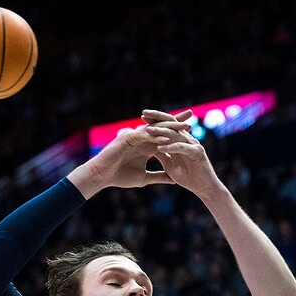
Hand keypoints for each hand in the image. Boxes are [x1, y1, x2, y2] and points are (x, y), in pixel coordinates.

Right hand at [69, 110, 192, 196]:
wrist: (102, 176)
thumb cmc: (120, 177)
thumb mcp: (145, 178)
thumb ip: (159, 177)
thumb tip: (174, 180)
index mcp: (147, 146)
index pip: (165, 136)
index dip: (177, 133)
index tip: (192, 131)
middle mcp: (142, 138)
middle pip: (162, 127)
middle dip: (176, 122)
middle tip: (191, 115)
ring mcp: (135, 136)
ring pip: (155, 128)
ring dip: (168, 126)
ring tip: (183, 124)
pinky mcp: (127, 137)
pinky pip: (144, 134)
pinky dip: (154, 134)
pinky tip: (165, 135)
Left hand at [142, 110, 222, 199]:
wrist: (204, 188)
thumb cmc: (188, 177)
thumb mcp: (169, 164)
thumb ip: (162, 154)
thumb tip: (150, 147)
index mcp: (181, 140)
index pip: (168, 125)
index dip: (156, 120)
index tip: (142, 116)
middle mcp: (188, 139)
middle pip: (172, 123)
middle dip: (157, 118)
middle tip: (143, 113)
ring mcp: (193, 144)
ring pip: (175, 134)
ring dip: (161, 132)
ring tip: (148, 130)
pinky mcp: (196, 153)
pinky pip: (181, 148)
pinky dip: (170, 147)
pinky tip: (159, 147)